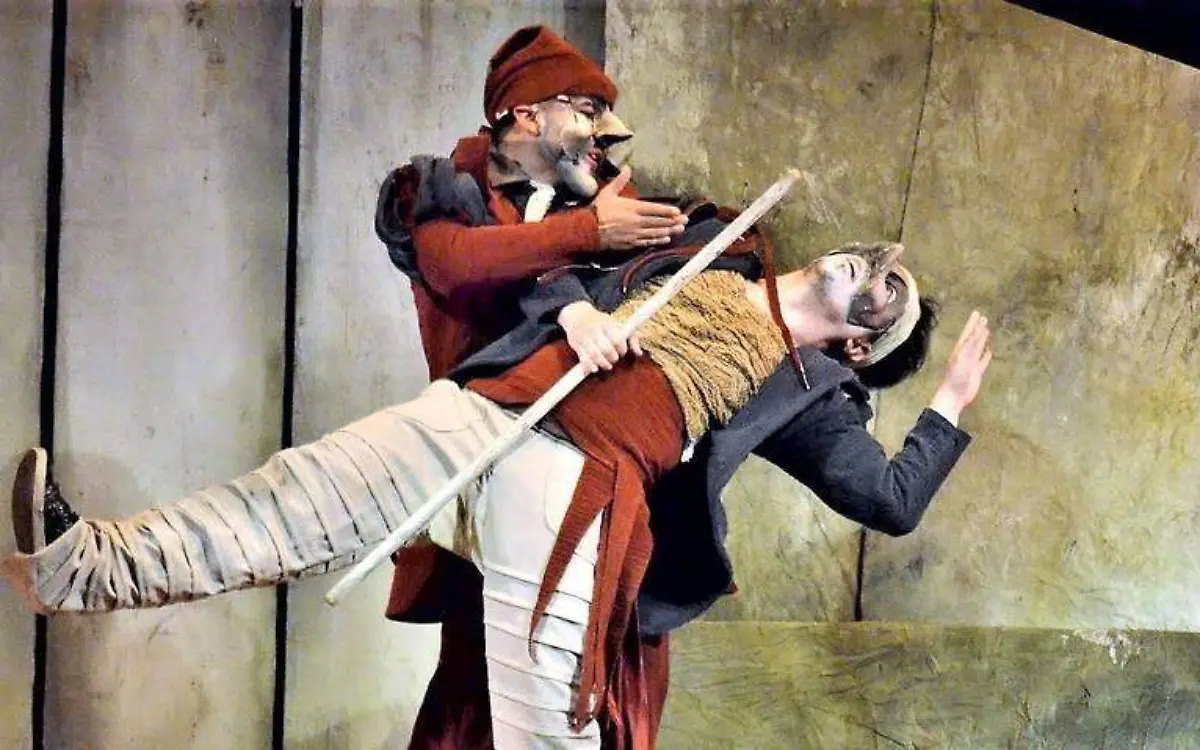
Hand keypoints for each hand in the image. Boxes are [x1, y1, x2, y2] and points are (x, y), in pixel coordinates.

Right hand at [557, 301, 643, 373]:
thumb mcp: (617, 324)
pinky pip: (583, 359)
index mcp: (607, 323)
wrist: (577, 314)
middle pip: (607, 349)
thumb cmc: (601, 321)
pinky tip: (594, 368)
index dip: (622, 349)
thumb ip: (631, 337)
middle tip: (614, 358)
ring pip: (595, 355)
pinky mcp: (576, 345)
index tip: (622, 351)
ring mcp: (584, 338)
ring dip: (604, 364)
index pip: (617, 339)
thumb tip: (639, 353)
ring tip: (607, 365)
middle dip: (613, 357)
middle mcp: (595, 330)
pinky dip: (590, 366)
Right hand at [592, 167, 686, 249]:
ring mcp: (634, 233)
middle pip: (658, 221)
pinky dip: (657, 240)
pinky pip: (647, 242)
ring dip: (669, 231)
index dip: (667, 210)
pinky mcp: (630, 243)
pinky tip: (665, 239)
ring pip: (655, 232)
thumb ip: (620, 181)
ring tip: (680, 230)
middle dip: (673, 221)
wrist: (587, 229)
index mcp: (632, 208)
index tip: (677, 211)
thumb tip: (627, 168)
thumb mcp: (608, 192)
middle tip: (685, 220)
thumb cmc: (597, 211)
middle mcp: (636, 221)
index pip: (654, 209)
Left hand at [929, 310, 992, 425]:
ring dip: (982, 340)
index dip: (973, 323)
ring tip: (987, 330)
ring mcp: (971, 364)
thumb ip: (970, 344)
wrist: (954, 395)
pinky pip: (982, 362)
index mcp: (959, 350)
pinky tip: (989, 351)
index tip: (977, 313)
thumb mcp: (963, 357)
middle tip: (984, 317)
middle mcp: (965, 355)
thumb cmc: (956, 377)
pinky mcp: (976, 373)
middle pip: (973, 338)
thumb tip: (977, 330)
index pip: (968, 333)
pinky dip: (986, 356)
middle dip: (978, 328)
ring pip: (978, 349)